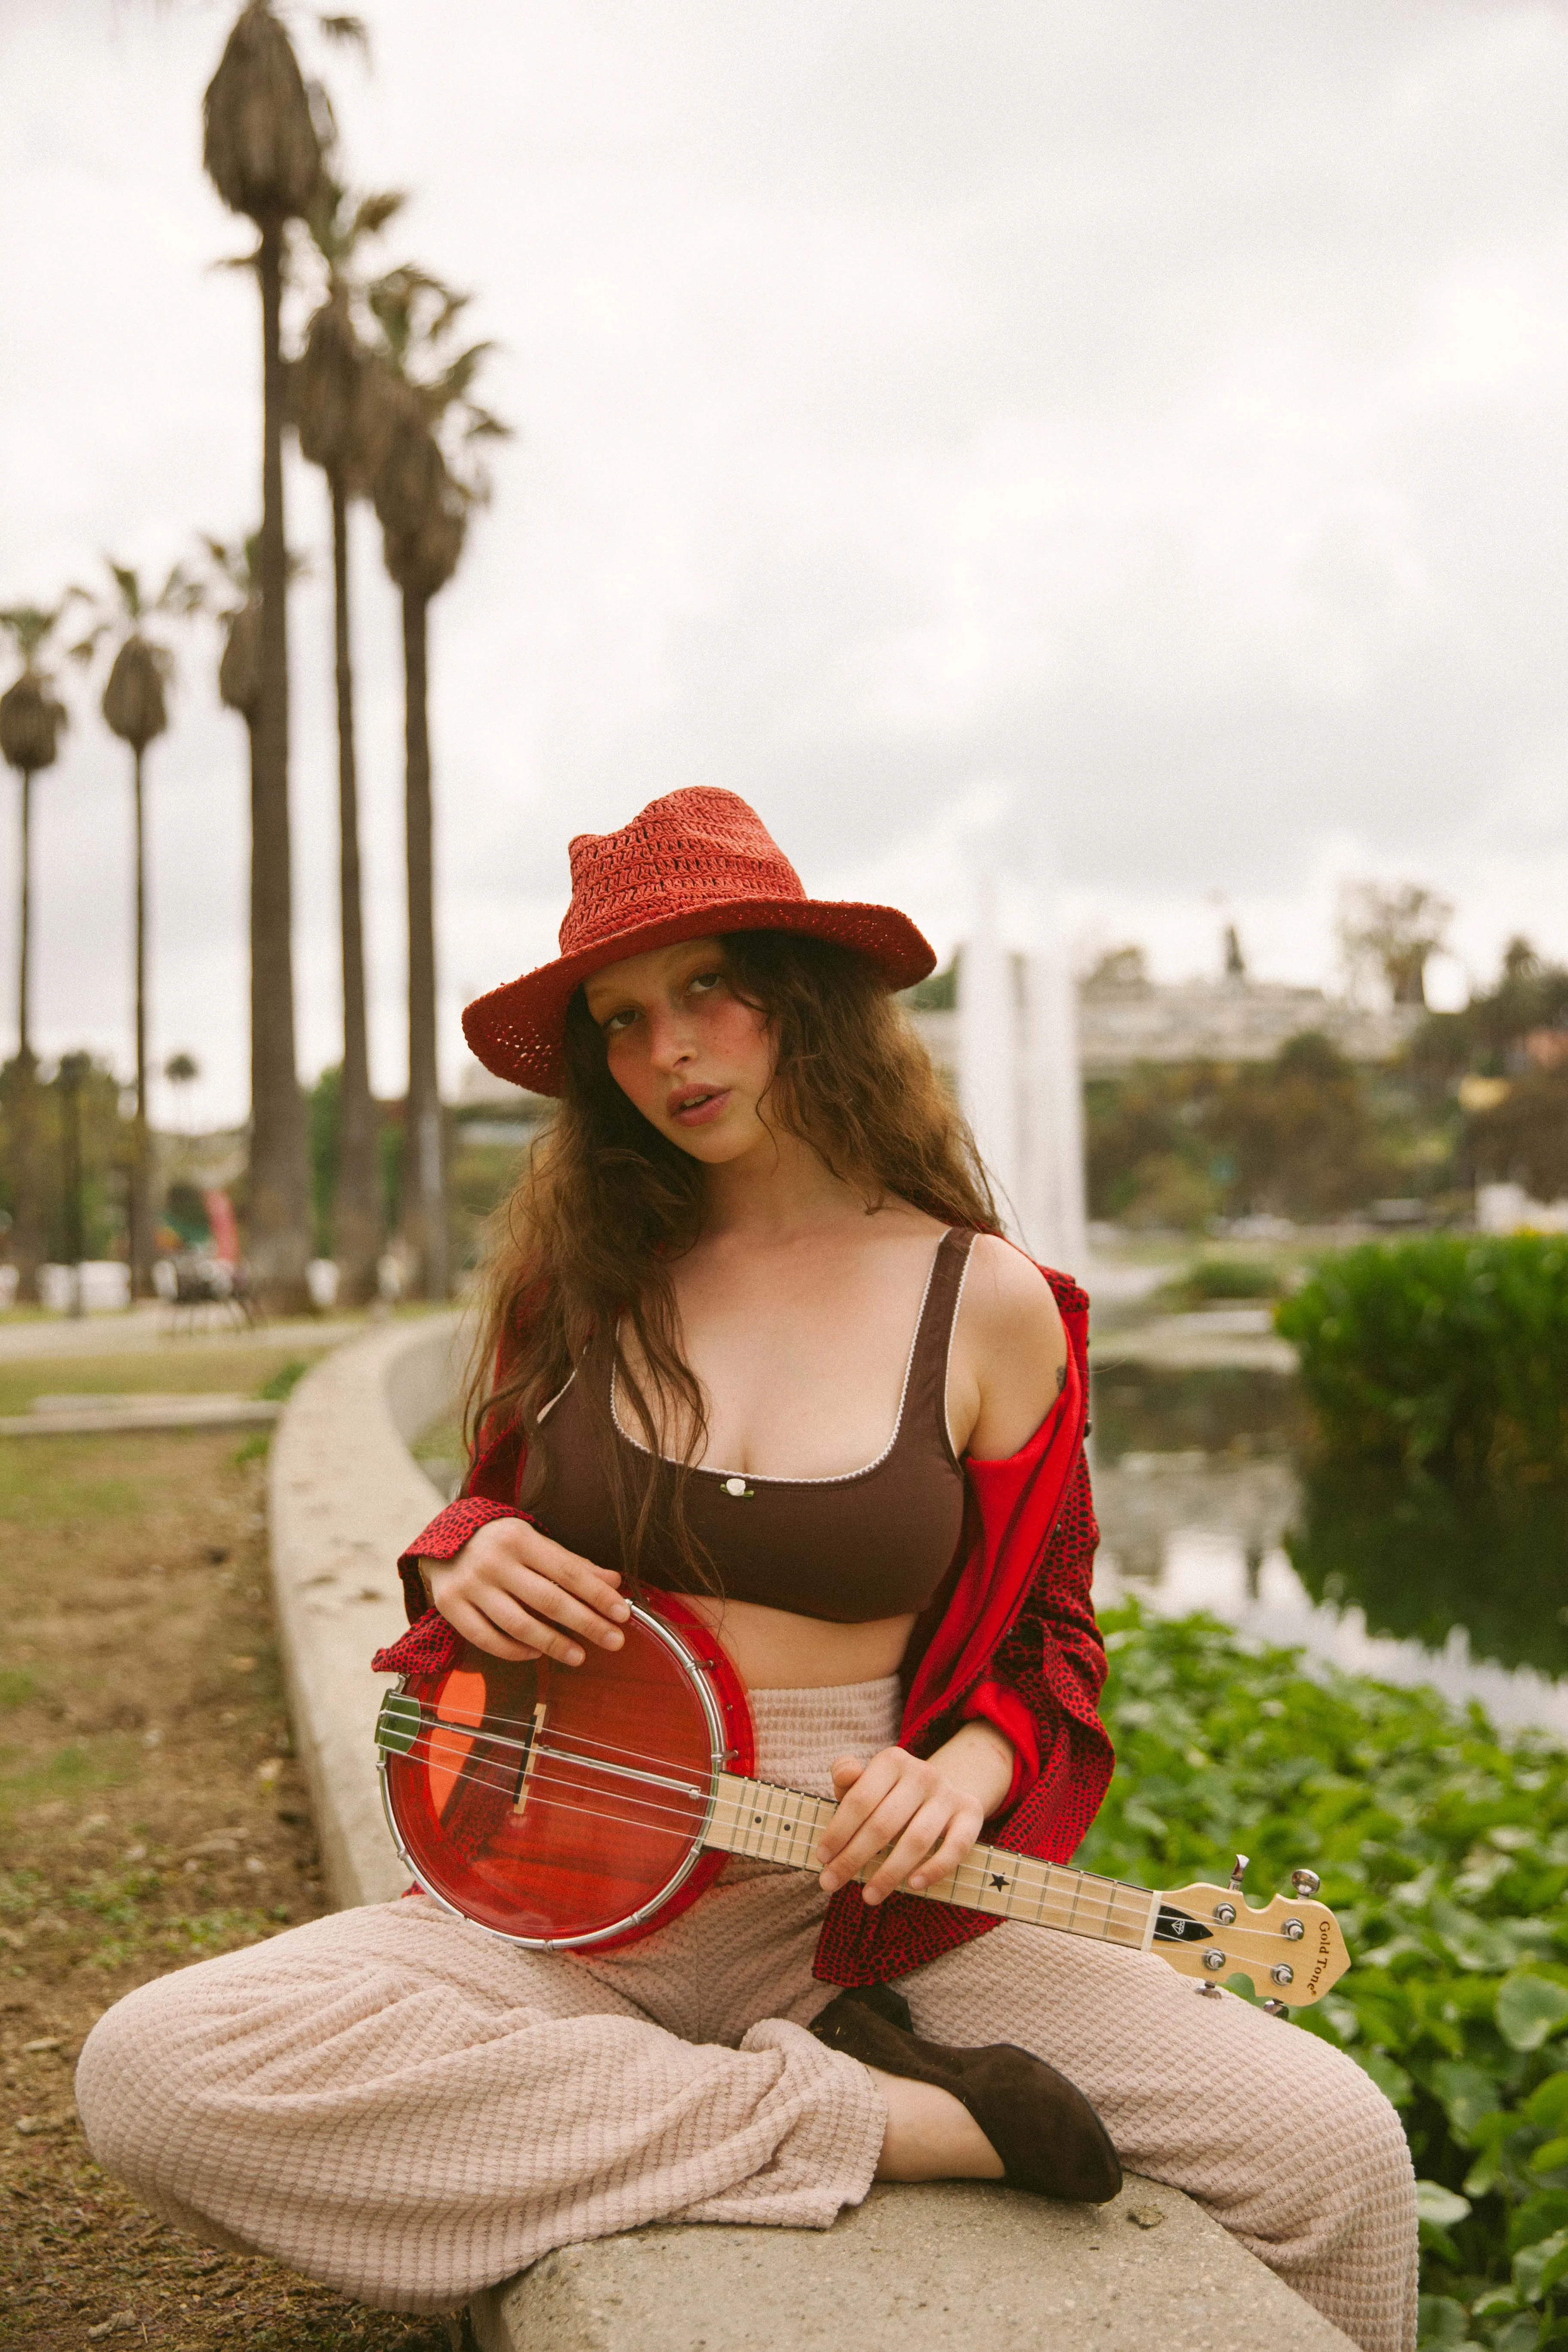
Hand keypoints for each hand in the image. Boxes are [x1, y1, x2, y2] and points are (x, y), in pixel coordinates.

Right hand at [421, 1520, 630, 1666]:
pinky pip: (487, 1639)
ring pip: (519, 1625)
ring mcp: (470, 1586)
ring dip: (554, 1644)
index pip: (567, 1571)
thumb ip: (573, 1563)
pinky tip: (537, 1654)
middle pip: (548, 1600)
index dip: (597, 1595)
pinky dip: (515, 1651)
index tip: (622, 1615)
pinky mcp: (451, 1608)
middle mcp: (494, 1562)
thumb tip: (613, 1582)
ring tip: (579, 1656)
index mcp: (519, 1539)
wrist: (440, 1543)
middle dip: (586, 1624)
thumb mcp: (534, 1541)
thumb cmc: (498, 1543)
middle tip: (614, 1641)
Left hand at [814, 1721, 1012, 1905]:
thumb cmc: (890, 1793)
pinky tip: (912, 1885)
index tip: (821, 1859)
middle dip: (853, 1858)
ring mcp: (949, 1793)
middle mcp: (923, 1773)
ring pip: (917, 1839)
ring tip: (868, 1896)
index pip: (859, 1799)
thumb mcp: (867, 1781)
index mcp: (892, 1760)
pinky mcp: (971, 1813)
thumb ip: (848, 1777)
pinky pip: (956, 1847)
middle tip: (831, 1883)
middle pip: (884, 1823)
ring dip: (889, 1872)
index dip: (838, 1831)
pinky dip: (934, 1868)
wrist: (941, 1789)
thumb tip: (845, 1774)